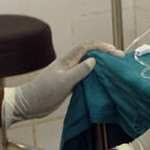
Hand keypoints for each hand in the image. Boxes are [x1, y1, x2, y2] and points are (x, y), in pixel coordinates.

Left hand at [2, 41, 117, 127]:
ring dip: (101, 63)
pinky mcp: (69, 83)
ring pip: (88, 64)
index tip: (113, 49)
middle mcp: (69, 64)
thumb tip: (94, 61)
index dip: (100, 46)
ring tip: (114, 66)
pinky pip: (85, 75)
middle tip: (119, 56)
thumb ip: (79, 71)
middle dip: (104, 52)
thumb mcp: (64, 82)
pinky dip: (95, 75)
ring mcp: (69, 73)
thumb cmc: (44, 92)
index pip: (86, 47)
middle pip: (89, 54)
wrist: (30, 104)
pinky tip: (102, 79)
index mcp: (67, 60)